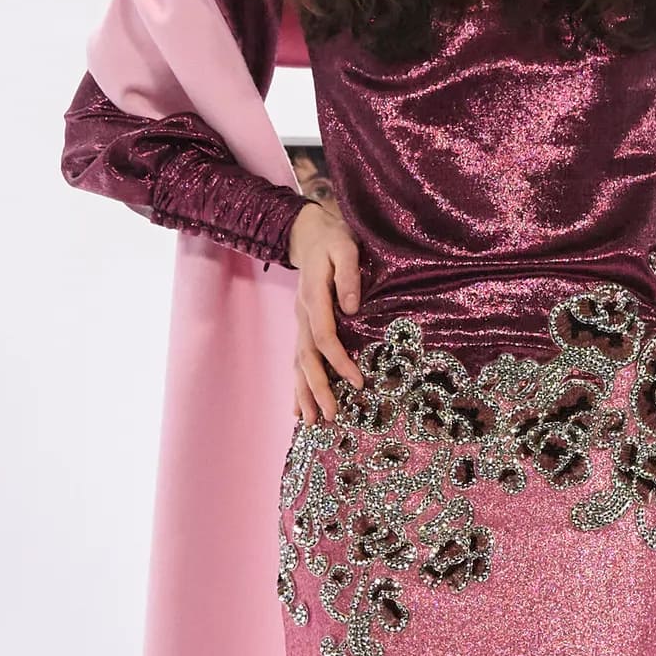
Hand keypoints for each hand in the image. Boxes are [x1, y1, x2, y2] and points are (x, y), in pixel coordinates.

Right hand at [289, 196, 365, 423]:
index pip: (324, 336)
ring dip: (304, 394)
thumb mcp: (345, 247)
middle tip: (331, 416)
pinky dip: (298, 385)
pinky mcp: (302, 326)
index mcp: (313, 296)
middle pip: (306, 358)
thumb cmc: (334, 239)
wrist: (310, 233)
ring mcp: (299, 322)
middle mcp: (302, 314)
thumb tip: (353, 307)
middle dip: (318, 389)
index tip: (358, 382)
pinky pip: (298, 360)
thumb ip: (348, 275)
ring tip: (312, 423)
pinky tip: (300, 408)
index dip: (339, 361)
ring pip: (298, 363)